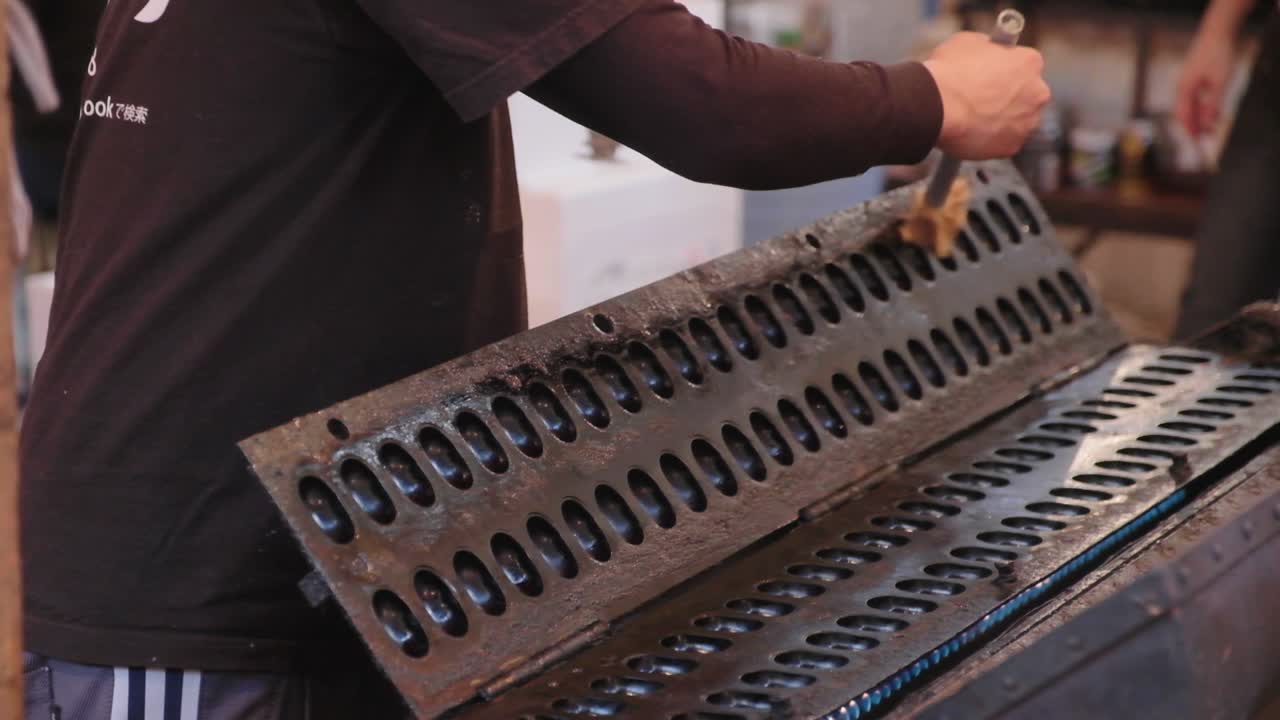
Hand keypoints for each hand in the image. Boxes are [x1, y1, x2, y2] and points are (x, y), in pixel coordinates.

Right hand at [923, 32, 1050, 159]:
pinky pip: (1003, 142)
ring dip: (1001, 120)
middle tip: (981, 99)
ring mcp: (1026, 122)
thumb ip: (987, 48)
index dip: (1005, 69)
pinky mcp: (1012, 146)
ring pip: (1018, 121)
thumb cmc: (950, 71)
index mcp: (1030, 62)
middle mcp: (1037, 92)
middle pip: (1027, 95)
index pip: (1025, 64)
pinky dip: (990, 140)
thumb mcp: (967, 42)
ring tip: (973, 119)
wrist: (935, 106)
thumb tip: (987, 53)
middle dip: (1009, 97)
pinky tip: (971, 134)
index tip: (991, 74)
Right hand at [1175, 29, 1234, 136]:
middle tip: (1206, 139)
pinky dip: (1202, 107)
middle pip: (1184, 113)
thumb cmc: (1217, 55)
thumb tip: (1207, 125)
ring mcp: (1186, 82)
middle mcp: (1181, 88)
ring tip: (1211, 128)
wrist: (1215, 32)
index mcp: (1183, 90)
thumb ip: (1212, 104)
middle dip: (1194, 127)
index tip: (1197, 144)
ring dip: (1199, 118)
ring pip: (1190, 106)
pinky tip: (1211, 112)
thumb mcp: (1219, 82)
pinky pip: (1195, 98)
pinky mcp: (1193, 78)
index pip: (1183, 116)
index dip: (1189, 131)